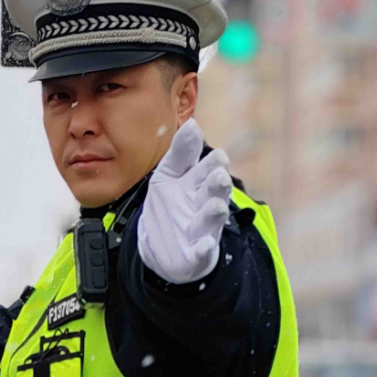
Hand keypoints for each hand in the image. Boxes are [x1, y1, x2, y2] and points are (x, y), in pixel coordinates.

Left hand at [138, 119, 231, 284]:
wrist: (157, 247)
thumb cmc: (169, 207)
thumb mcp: (168, 176)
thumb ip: (180, 153)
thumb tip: (192, 123)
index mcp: (199, 184)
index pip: (209, 169)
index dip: (213, 164)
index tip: (217, 157)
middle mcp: (204, 205)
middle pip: (214, 192)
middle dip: (217, 185)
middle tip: (219, 177)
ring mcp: (201, 230)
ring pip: (211, 220)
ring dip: (214, 213)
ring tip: (216, 206)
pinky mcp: (195, 254)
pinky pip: (202, 252)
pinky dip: (204, 249)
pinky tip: (205, 245)